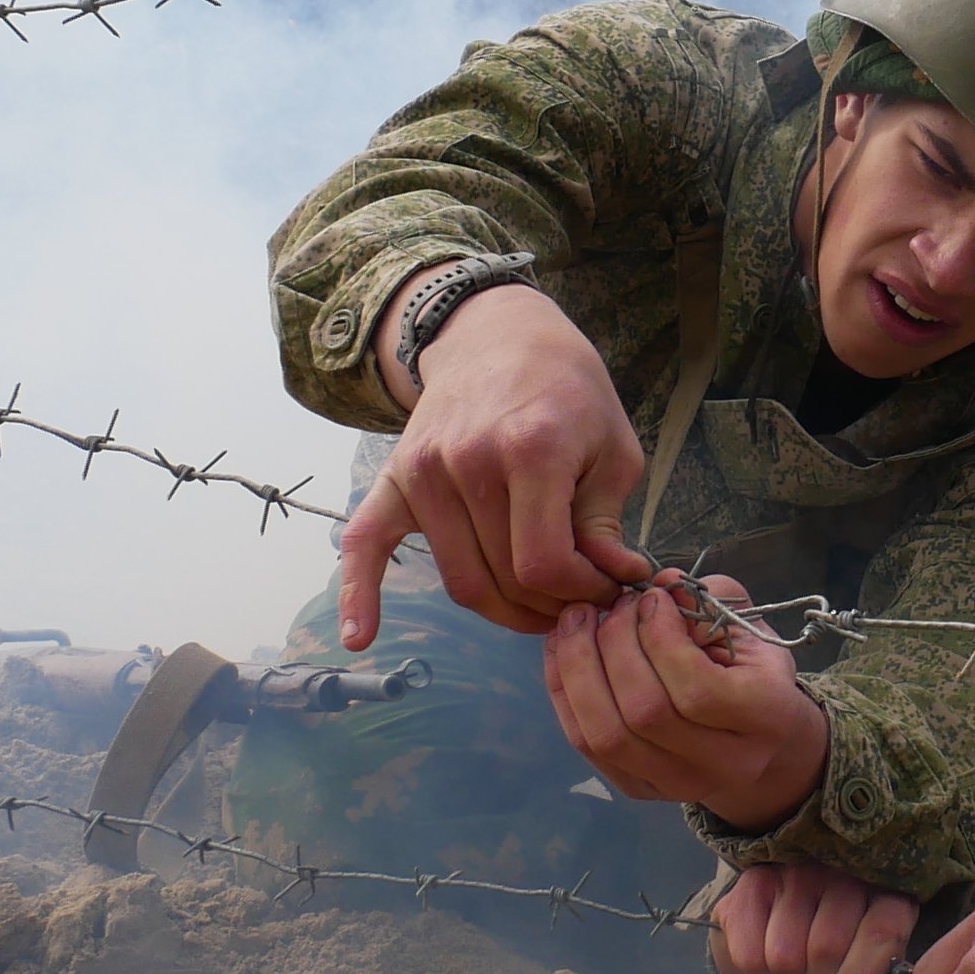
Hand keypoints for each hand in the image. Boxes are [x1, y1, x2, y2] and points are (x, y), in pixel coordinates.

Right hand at [341, 281, 649, 642]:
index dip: (581, 592)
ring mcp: (424, 471)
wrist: (500, 335)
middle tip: (580, 601)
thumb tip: (615, 579)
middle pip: (504, 578)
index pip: (545, 562)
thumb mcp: (613, 447)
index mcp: (530, 450)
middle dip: (549, 605)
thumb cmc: (569, 391)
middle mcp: (468, 462)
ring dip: (503, 609)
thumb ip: (607, 521)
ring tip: (539, 604)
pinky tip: (360, 637)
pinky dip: (359, 593)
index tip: (606, 586)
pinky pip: (367, 543)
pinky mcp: (395, 478)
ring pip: (460, 580)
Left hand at [540, 575, 831, 831]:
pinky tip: (563, 650)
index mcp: (766, 717)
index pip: (698, 689)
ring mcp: (676, 785)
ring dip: (578, 668)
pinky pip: (585, 745)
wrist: (763, 748)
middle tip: (610, 605)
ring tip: (576, 620)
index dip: (661, 638)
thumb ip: (708, 600)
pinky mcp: (639, 790)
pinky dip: (565, 692)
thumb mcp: (749, 628)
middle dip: (614, 646)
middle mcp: (723, 764)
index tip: (650, 598)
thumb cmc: (755, 674)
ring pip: (606, 735)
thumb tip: (658, 584)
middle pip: (645, 713)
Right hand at [712, 858, 917, 973]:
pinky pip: (750, 956)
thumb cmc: (832, 962)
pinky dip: (757, 972)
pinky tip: (767, 956)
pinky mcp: (753, 883)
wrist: (777, 935)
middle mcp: (842, 873)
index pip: (881, 932)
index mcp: (885, 893)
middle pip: (827, 947)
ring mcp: (796, 873)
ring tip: (795, 968)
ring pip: (786, 955)